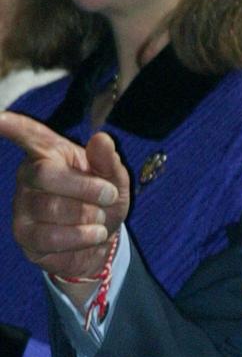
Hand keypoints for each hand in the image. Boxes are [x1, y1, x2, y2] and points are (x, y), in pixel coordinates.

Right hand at [2, 112, 129, 284]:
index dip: (14, 126)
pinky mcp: (23, 235)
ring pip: (51, 209)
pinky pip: (49, 238)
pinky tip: (92, 236)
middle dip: (86, 188)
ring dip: (88, 217)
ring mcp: (22, 206)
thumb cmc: (105, 198)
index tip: (0, 118)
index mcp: (50, 152)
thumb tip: (101, 138)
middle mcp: (29, 175)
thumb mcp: (115, 176)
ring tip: (100, 219)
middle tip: (109, 196)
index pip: (29, 135)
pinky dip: (80, 239)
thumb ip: (108, 160)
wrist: (104, 237)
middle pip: (45, 174)